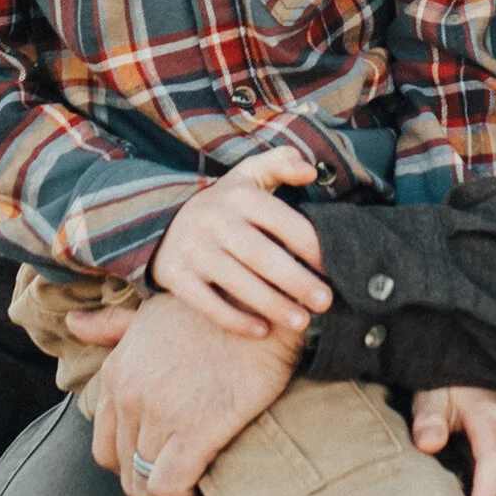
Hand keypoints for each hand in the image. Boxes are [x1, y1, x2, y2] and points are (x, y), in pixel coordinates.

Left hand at [86, 293, 298, 495]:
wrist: (265, 304)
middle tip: (187, 484)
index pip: (105, 442)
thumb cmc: (215, 308)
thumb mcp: (153, 311)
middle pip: (124, 469)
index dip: (133, 463)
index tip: (165, 464)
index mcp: (116, 372)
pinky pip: (171, 489)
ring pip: (144, 485)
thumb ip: (111, 325)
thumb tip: (73, 324)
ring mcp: (158, 414)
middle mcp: (128, 395)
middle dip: (152, 484)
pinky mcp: (194, 431)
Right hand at [151, 146, 330, 339]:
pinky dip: (235, 320)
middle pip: (261, 255)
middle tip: (325, 302)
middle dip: (296, 281)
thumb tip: (310, 171)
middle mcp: (213, 220)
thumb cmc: (225, 204)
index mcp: (239, 196)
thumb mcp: (249, 175)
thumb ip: (281, 164)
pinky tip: (263, 331)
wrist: (162, 223)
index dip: (311, 245)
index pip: (282, 221)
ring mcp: (192, 249)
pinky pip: (206, 303)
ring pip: (237, 282)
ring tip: (301, 322)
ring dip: (272, 304)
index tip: (333, 268)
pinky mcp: (174, 275)